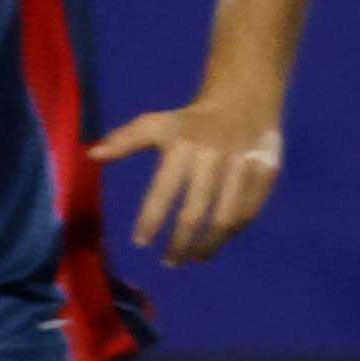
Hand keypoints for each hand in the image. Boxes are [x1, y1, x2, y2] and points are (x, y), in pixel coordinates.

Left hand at [95, 86, 283, 266]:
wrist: (244, 98)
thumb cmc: (191, 121)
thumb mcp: (157, 124)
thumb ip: (125, 140)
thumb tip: (92, 154)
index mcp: (184, 145)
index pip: (164, 190)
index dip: (151, 220)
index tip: (140, 243)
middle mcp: (214, 156)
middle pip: (196, 212)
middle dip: (180, 243)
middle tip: (169, 262)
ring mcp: (244, 164)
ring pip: (227, 218)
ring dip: (209, 245)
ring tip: (193, 258)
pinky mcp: (268, 171)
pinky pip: (250, 212)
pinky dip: (233, 232)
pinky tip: (218, 241)